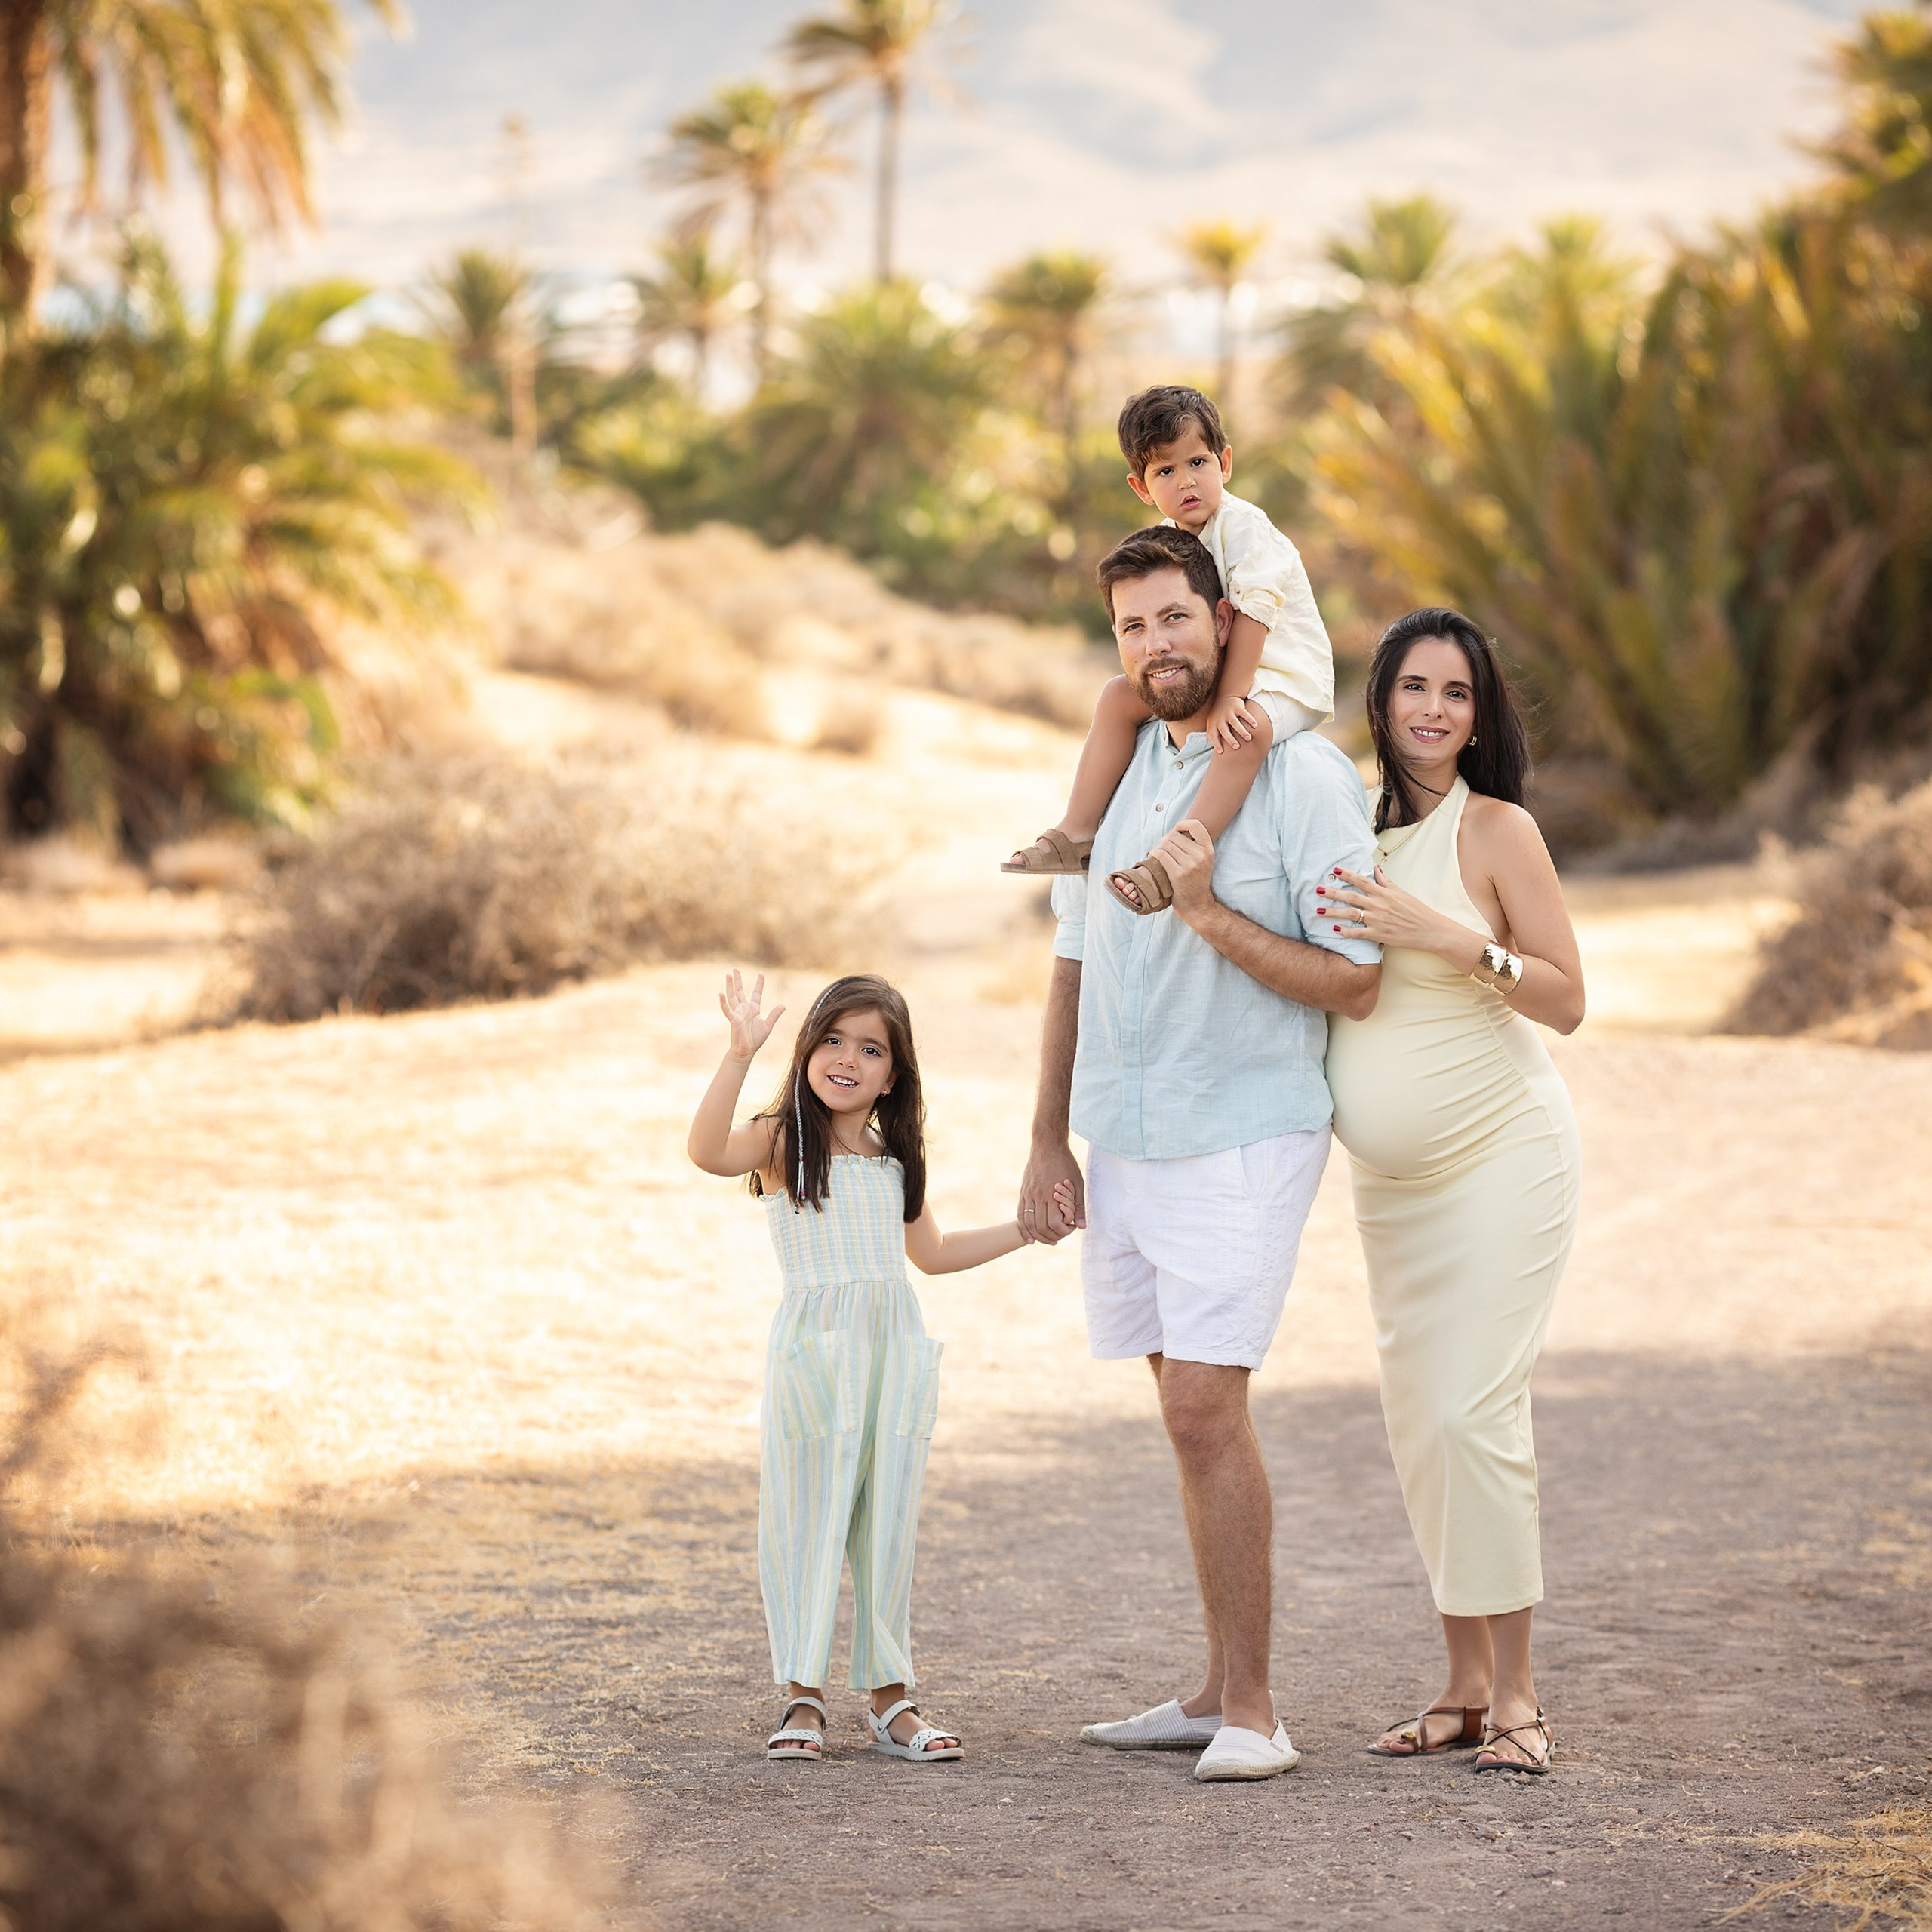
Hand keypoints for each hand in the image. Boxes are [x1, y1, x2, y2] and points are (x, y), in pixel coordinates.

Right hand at [719, 969, 784, 1061]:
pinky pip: (727, 1009)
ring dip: (730, 986)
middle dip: (738, 980)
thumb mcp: (768, 1026)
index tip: (761, 974)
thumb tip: (783, 1005)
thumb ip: (774, 1015)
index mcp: (754, 1009)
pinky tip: (720, 993)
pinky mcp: (733, 1019)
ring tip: (728, 975)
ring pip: (732, 996)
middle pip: (740, 991)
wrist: (747, 1050)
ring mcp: (738, 1013)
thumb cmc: (756, 1039)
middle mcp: (745, 1009)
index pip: (757, 993)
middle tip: (735, 969)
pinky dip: (723, 1002)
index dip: (759, 984)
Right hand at [1019, 1140, 1084, 1242]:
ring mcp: (1028, 1194)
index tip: (1070, 1228)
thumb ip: (1079, 1206)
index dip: (1063, 1231)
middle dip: (1052, 1237)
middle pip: (1041, 1227)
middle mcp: (1038, 1196)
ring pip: (1028, 1223)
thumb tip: (1082, 1226)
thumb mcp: (1078, 1183)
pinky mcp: (1023, 1192)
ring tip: (1047, 1241)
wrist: (1047, 1146)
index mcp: (1053, 1194)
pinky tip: (1029, 1238)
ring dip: (1037, 1236)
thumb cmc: (1066, 1163)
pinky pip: (1020, 1215)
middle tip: (1061, 1237)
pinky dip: (1024, 1229)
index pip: (1055, 1224)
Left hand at [1154, 818, 1216, 923]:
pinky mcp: (1177, 874)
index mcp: (1208, 850)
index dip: (1183, 824)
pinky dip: (1154, 853)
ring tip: (1158, 854)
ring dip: (1158, 847)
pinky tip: (1153, 857)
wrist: (1197, 905)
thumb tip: (1175, 831)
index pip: (1196, 825)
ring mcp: (1189, 865)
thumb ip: (1195, 846)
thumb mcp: (1204, 861)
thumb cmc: (1196, 882)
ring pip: (1166, 844)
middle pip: (1175, 835)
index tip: (1176, 830)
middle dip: (1165, 839)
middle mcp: (1200, 856)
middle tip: (1163, 848)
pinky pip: (1161, 854)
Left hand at [1206, 692, 1258, 755]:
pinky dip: (1250, 719)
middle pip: (1224, 730)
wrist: (1224, 697)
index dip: (1216, 743)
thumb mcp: (1213, 724)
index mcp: (1213, 724)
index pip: (1212, 735)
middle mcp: (1220, 718)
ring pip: (1235, 722)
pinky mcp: (1237, 707)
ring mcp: (1228, 712)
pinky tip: (1255, 726)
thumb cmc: (1219, 716)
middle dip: (1230, 739)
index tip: (1221, 752)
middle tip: (1237, 747)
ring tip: (1248, 738)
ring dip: (1242, 731)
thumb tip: (1219, 752)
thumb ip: (1214, 736)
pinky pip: (1244, 714)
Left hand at [1318, 866, 1447, 951]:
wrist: (1430, 930)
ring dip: (1333, 912)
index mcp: (1384, 893)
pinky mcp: (1379, 934)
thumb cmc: (1417, 910)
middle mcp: (1379, 905)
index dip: (1347, 875)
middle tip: (1317, 889)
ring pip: (1351, 914)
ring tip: (1318, 910)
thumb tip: (1375, 869)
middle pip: (1351, 896)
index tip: (1334, 870)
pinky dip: (1346, 932)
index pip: (1362, 881)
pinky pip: (1359, 933)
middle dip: (1332, 893)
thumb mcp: (1402, 892)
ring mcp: (1378, 920)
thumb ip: (1386, 882)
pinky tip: (1334, 930)